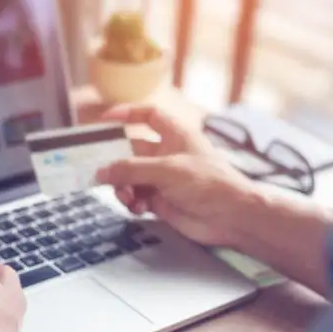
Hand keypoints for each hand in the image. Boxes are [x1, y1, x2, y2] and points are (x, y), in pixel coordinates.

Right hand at [96, 106, 259, 246]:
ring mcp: (163, 178)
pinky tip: (137, 208)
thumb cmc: (208, 183)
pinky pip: (137, 197)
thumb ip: (131, 169)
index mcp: (175, 135)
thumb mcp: (166, 170)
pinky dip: (132, 202)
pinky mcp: (161, 200)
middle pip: (132, 151)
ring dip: (123, 186)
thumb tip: (101, 172)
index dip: (128, 113)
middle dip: (117, 162)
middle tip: (102, 172)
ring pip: (130, 177)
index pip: (149, 115)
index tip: (105, 119)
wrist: (231, 218)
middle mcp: (167, 154)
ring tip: (126, 197)